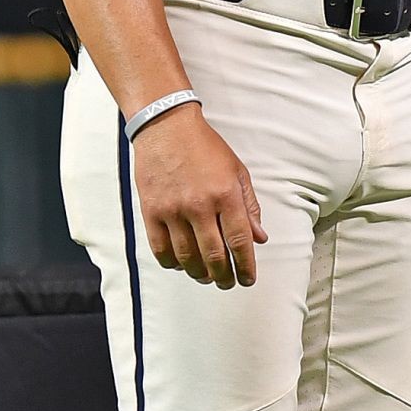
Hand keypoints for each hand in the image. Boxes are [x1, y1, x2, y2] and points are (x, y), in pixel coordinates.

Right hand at [131, 107, 265, 286]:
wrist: (166, 127)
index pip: (240, 241)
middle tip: (228, 283)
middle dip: (224, 277)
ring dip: (200, 274)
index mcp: (226, 195)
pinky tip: (182, 265)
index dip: (246, 266)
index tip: (248, 279)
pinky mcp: (151, 212)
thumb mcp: (237, 171)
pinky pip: (161, 249)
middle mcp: (199, 206)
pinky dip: (173, 263)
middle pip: (214, 256)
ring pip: (188, 258)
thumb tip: (259, 238)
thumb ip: (249, 206)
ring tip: (208, 277)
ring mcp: (173, 210)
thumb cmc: (205, 147)